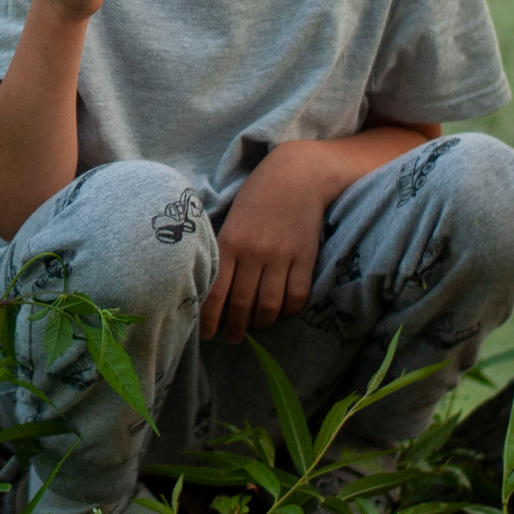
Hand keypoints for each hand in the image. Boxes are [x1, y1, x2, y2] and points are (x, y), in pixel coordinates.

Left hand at [201, 140, 344, 343]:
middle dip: (235, 328)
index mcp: (230, 243)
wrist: (297, 175)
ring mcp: (281, 257)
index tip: (207, 335)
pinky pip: (297, 296)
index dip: (210, 319)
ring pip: (270, 305)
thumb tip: (211, 283)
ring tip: (256, 327)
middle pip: (242, 304)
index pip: (215, 292)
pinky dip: (289, 310)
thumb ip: (223, 249)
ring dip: (261, 323)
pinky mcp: (305, 258)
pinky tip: (282, 311)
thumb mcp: (231, 219)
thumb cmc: (257, 196)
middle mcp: (254, 254)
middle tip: (232, 338)